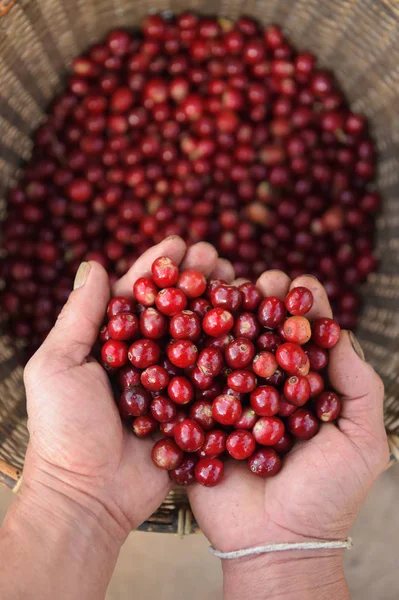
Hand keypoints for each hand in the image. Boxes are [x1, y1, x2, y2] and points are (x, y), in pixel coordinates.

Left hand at [21, 237, 233, 542]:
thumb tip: (92, 264)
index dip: (158, 267)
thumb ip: (78, 316)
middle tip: (219, 257)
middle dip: (196, 281)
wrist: (88, 495)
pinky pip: (214, 378)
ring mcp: (171, 384)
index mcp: (111, 344)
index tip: (180, 241)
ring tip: (240, 281)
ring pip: (199, 338)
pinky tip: (251, 330)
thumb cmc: (63, 429)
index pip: (137, 295)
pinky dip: (232, 354)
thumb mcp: (57, 365)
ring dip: (219, 308)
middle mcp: (144, 358)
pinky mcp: (192, 411)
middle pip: (175, 310)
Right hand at [188, 271, 388, 597]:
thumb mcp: (364, 439)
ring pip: (228, 349)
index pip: (305, 338)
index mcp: (303, 389)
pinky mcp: (199, 418)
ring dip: (228, 316)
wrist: (277, 545)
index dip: (304, 308)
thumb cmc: (328, 494)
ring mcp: (230, 401)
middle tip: (265, 280)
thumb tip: (337, 332)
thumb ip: (359, 384)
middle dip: (264, 301)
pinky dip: (191, 351)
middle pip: (263, 334)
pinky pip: (194, 382)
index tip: (302, 284)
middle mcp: (265, 387)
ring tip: (230, 289)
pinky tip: (191, 321)